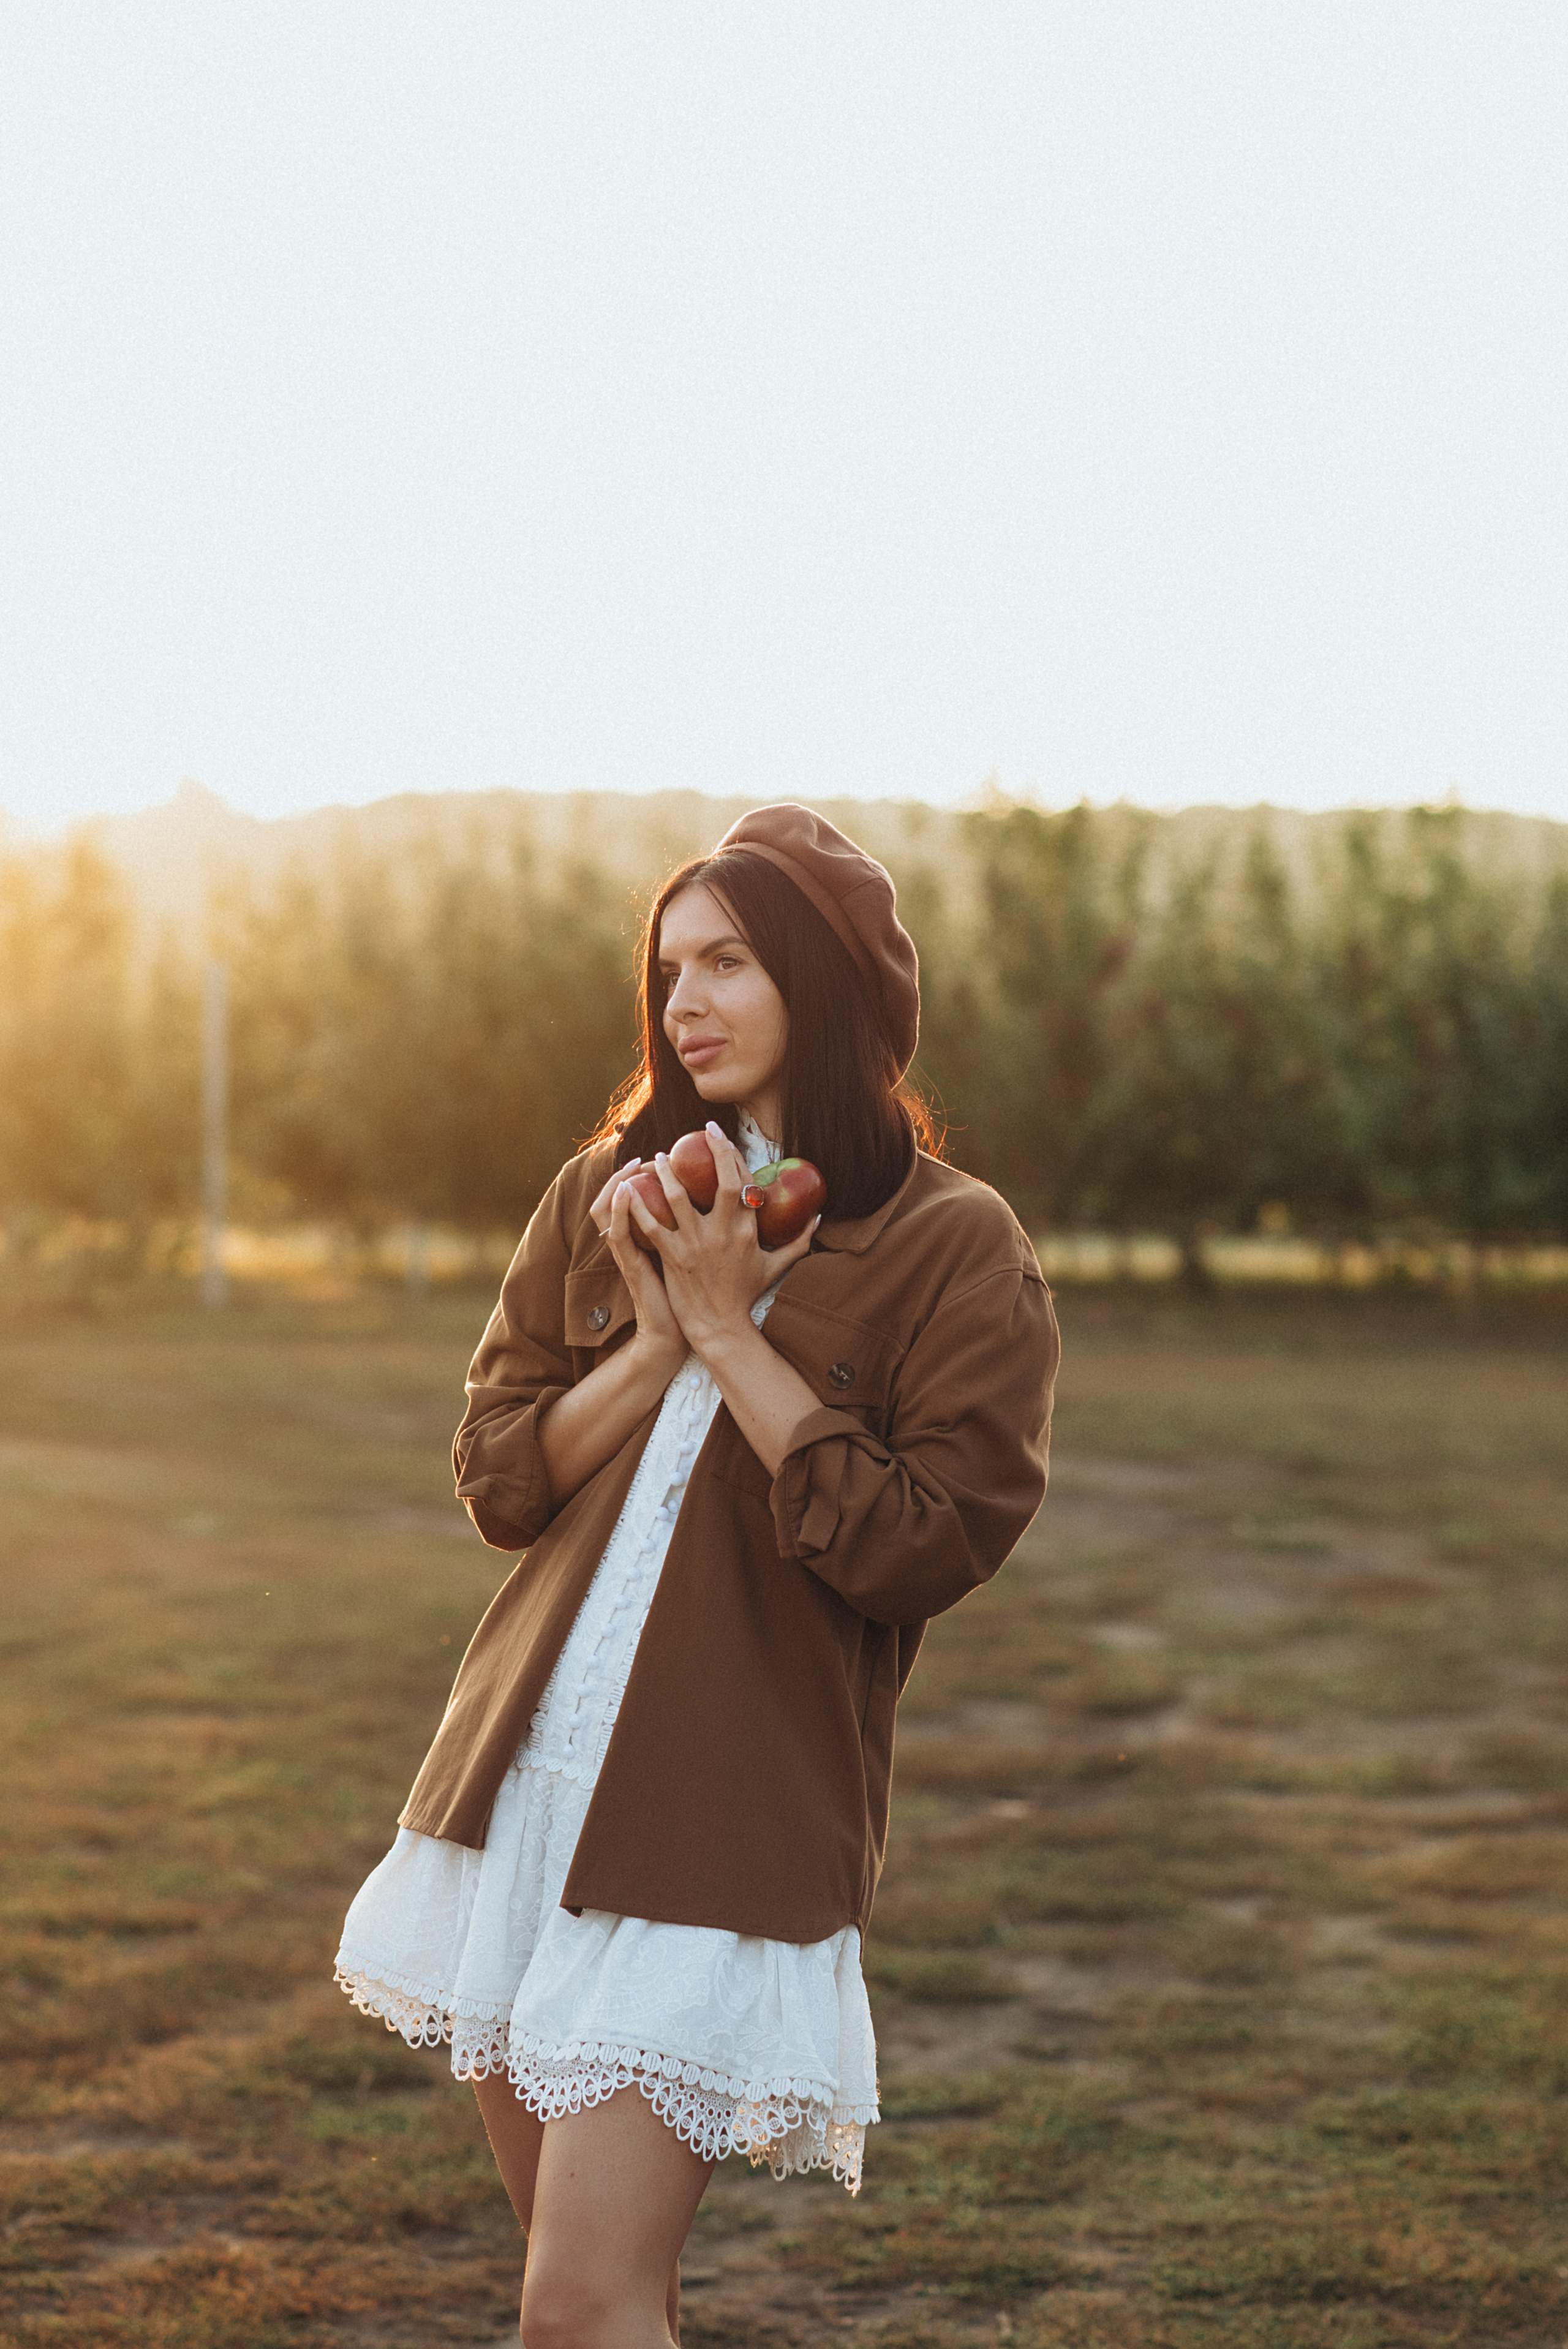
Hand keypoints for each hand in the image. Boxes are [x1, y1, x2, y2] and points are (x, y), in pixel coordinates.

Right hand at [588, 1158, 684, 1367]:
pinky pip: (618, 1235)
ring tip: (637, 1164)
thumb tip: (728, 1203)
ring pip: (608, 1209)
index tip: (665, 1156)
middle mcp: (634, 1242)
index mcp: (649, 1238)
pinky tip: (625, 1191)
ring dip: (620, 1182)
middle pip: (616, 1196)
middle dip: (629, 1172)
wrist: (687, 1332)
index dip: (640, 1175)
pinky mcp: (633, 1266)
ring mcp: (631, 1254)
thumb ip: (700, 1231)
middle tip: (653, 1155)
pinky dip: (618, 1211)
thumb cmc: (696, 1296)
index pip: (634, 1198)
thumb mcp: (693, 1257)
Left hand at [623, 1122, 817, 1360]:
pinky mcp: (673, 1257)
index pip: (745, 1183)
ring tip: (658, 1157)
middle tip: (698, 1132)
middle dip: (710, 1151)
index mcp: (749, 1231)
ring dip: (667, 1173)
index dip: (733, 1156)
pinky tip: (629, 1189)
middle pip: (720, 1182)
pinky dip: (639, 1206)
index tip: (722, 1138)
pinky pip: (652, 1225)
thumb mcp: (776, 1266)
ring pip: (679, 1197)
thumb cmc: (746, 1295)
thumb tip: (818, 1216)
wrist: (720, 1327)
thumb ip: (799, 1240)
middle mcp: (724, 1232)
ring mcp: (697, 1244)